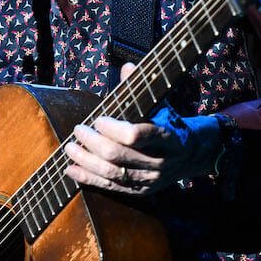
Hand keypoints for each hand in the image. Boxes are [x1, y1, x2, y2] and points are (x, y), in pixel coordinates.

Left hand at [63, 63, 220, 194]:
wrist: (190, 156)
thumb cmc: (170, 124)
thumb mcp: (162, 106)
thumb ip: (142, 89)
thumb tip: (127, 67)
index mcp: (167, 138)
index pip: (136, 135)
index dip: (113, 128)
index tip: (98, 119)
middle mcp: (160, 162)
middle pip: (118, 155)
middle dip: (93, 142)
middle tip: (79, 130)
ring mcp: (150, 180)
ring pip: (111, 173)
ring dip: (86, 160)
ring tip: (70, 149)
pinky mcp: (140, 192)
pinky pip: (110, 188)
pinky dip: (88, 178)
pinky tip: (71, 170)